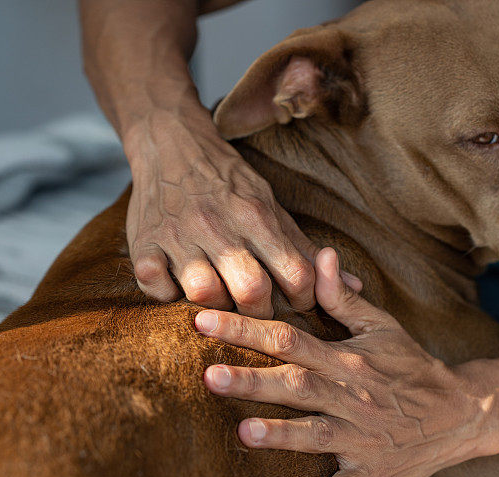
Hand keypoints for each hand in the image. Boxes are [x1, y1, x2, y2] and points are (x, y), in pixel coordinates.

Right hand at [123, 109, 360, 317]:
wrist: (172, 143)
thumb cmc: (229, 183)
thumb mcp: (272, 206)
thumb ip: (306, 250)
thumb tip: (354, 283)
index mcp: (258, 217)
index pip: (297, 274)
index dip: (304, 299)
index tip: (297, 302)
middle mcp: (220, 226)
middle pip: (252, 289)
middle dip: (260, 310)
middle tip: (257, 307)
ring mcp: (179, 235)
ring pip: (202, 293)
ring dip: (213, 304)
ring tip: (218, 297)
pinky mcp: (144, 242)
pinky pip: (154, 286)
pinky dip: (165, 294)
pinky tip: (177, 285)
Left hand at [197, 248, 498, 476]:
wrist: (460, 411)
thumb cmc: (411, 365)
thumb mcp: (381, 326)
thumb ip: (343, 296)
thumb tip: (321, 254)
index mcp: (346, 359)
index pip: (290, 339)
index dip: (247, 330)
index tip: (204, 322)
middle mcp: (350, 396)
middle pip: (297, 385)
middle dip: (253, 381)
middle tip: (209, 376)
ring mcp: (361, 436)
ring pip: (317, 434)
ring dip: (283, 435)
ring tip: (245, 433)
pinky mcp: (372, 470)